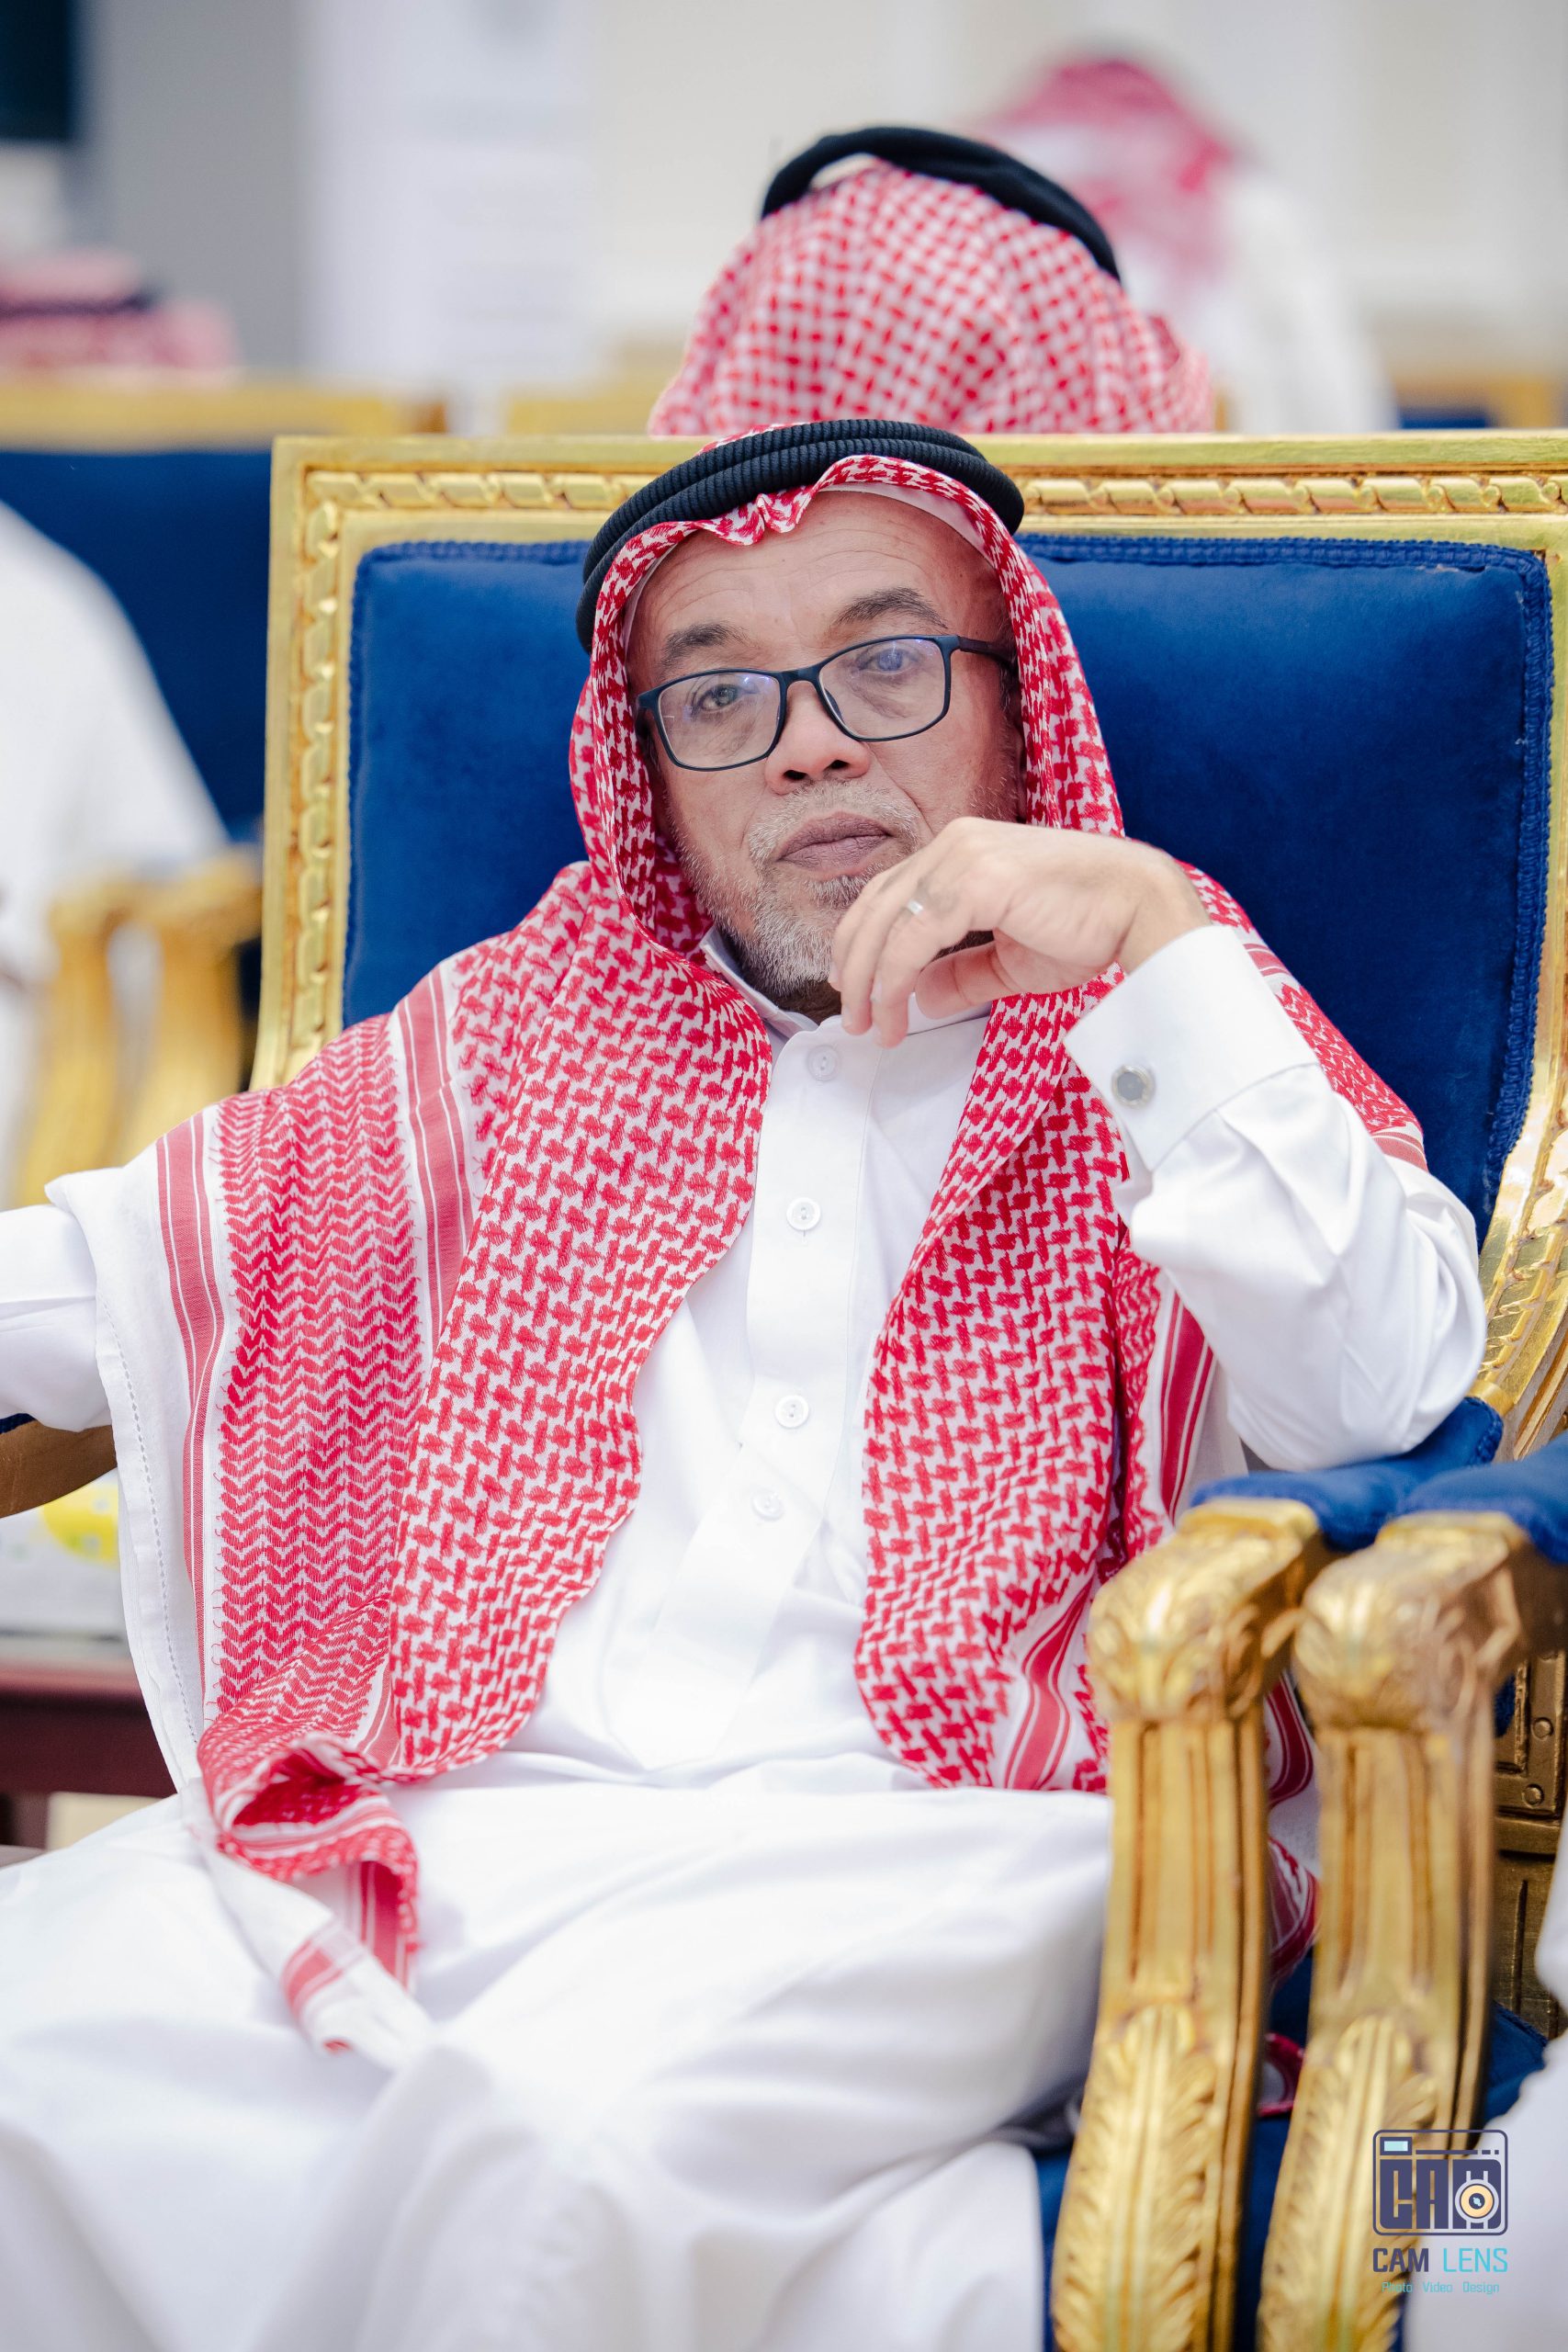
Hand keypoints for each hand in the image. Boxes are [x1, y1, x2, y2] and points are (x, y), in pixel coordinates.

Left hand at [829, 818, 1206, 1047]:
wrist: (1140, 908)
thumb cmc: (1088, 928)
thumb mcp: (1010, 961)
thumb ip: (962, 974)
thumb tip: (919, 995)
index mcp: (960, 852)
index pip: (889, 895)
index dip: (863, 945)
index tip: (857, 990)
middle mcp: (954, 844)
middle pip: (876, 905)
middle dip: (854, 966)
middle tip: (853, 1018)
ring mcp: (963, 855)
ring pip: (887, 921)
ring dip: (869, 979)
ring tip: (869, 1024)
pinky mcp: (977, 877)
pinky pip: (914, 935)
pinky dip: (895, 977)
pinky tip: (896, 1009)